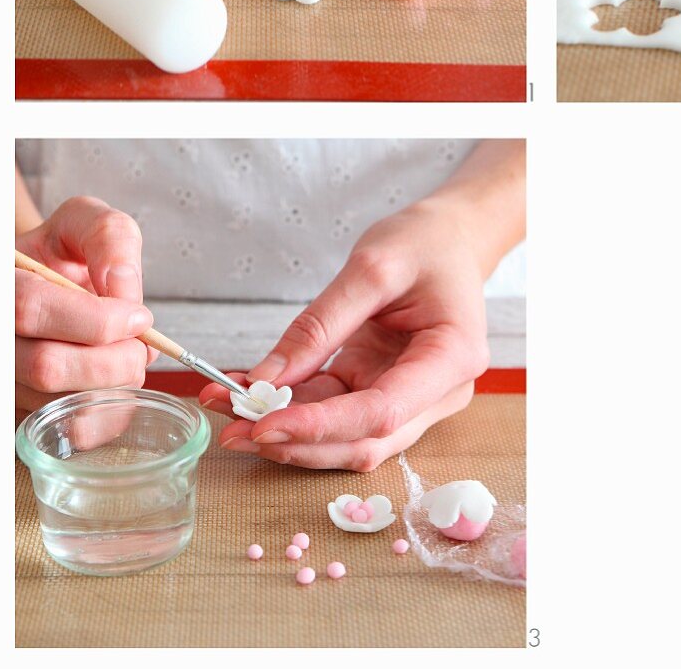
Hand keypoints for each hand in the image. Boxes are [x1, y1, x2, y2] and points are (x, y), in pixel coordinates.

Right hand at [16, 198, 156, 414]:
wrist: (44, 281)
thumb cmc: (60, 254)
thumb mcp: (83, 224)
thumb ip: (107, 238)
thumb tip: (124, 288)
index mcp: (3, 285)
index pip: (35, 309)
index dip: (98, 319)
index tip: (140, 317)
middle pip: (46, 365)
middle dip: (114, 360)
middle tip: (143, 348)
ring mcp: (5, 378)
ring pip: (56, 402)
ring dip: (114, 386)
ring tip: (130, 359)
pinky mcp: (22, 407)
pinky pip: (64, 430)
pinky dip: (106, 415)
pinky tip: (119, 386)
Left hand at [200, 201, 489, 470]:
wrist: (449, 239)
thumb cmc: (426, 243)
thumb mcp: (372, 267)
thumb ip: (321, 324)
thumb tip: (268, 379)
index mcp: (452, 358)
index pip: (382, 412)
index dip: (321, 426)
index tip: (262, 424)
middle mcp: (439, 392)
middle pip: (365, 440)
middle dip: (296, 440)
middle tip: (231, 427)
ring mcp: (413, 398)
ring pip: (347, 438)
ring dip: (289, 433)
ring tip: (228, 407)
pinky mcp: (384, 390)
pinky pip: (337, 412)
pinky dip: (295, 410)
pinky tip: (252, 394)